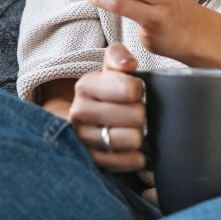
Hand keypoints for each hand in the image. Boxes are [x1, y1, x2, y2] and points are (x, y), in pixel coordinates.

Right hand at [69, 44, 146, 171]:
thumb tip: (128, 64)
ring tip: (136, 130)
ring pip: (129, 140)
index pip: (129, 89)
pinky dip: (134, 158)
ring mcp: (83, 139)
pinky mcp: (90, 161)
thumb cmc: (105, 92)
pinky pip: (122, 162)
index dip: (139, 90)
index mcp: (85, 86)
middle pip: (135, 116)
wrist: (84, 119)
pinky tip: (137, 152)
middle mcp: (79, 113)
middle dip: (141, 114)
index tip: (137, 91)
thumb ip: (118, 57)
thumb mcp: (110, 69)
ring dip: (138, 136)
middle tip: (137, 113)